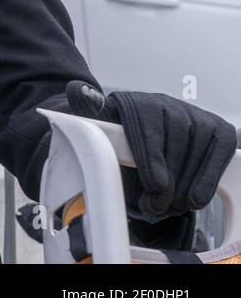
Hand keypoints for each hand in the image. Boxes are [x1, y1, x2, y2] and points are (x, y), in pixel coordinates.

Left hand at [65, 81, 237, 219]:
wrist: (137, 147)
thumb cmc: (115, 144)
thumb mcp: (96, 134)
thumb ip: (87, 116)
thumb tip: (77, 90)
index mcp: (133, 101)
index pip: (146, 123)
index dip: (152, 156)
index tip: (154, 185)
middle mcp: (165, 102)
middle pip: (175, 138)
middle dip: (169, 178)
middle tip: (158, 205)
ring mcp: (192, 113)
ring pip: (198, 146)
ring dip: (188, 183)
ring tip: (171, 206)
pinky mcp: (216, 127)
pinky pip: (220, 150)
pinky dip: (209, 176)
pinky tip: (196, 198)